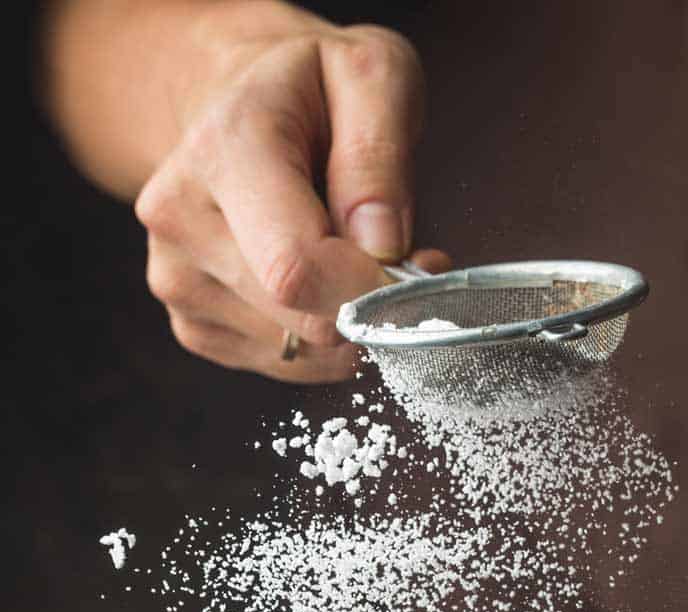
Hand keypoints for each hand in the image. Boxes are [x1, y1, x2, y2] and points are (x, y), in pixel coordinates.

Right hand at [133, 5, 448, 380]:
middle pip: (300, 319)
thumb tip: (380, 244)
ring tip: (350, 259)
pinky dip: (323, 342)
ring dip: (348, 324)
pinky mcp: (194, 324)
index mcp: (223, 150)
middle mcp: (182, 218)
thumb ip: (380, 152)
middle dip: (369, 305)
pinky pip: (286, 365)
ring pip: (298, 352)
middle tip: (398, 259)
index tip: (415, 266)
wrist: (239, 101)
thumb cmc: (312, 90)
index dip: (371, 289)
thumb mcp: (370, 75)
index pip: (296, 268)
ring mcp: (177, 279)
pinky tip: (321, 287)